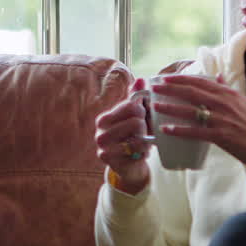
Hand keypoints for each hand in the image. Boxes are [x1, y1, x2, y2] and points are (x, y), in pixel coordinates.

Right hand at [94, 77, 152, 193]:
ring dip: (144, 141)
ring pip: (137, 136)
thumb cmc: (132, 138)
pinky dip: (143, 152)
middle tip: (142, 134)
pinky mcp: (108, 158)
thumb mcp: (135, 118)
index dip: (143, 112)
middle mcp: (100, 130)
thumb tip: (142, 79)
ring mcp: (102, 146)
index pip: (132, 106)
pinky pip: (136, 150)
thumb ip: (137, 99)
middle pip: (136, 120)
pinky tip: (138, 154)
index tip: (142, 119)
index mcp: (105, 118)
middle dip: (145, 127)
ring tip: (141, 143)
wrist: (129, 167)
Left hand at [150, 75, 245, 169]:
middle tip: (154, 87)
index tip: (167, 78)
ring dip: (170, 107)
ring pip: (190, 110)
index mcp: (230, 95)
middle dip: (171, 89)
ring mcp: (223, 119)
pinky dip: (179, 130)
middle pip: (192, 92)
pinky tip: (166, 129)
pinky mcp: (221, 136)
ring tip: (155, 106)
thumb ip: (229, 91)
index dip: (182, 79)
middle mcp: (225, 104)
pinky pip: (195, 132)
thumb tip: (217, 77)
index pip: (202, 82)